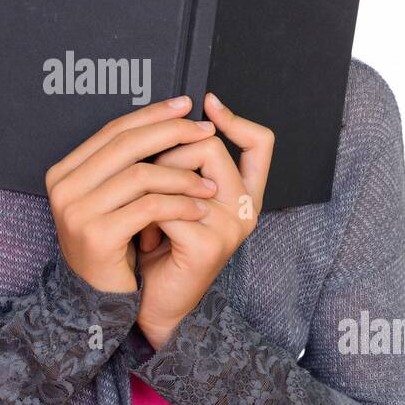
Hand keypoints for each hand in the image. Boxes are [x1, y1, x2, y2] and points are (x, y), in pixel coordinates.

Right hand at [45, 96, 218, 292]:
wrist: (97, 299)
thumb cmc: (112, 247)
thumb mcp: (111, 200)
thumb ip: (123, 165)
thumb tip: (164, 121)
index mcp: (64, 172)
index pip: (113, 130)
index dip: (152, 115)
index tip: (185, 105)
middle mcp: (63, 187)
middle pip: (126, 145)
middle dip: (172, 133)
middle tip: (206, 131)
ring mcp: (76, 211)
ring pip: (140, 175)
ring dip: (182, 176)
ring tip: (210, 184)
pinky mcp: (97, 235)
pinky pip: (149, 208)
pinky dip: (180, 205)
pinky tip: (199, 209)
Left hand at [134, 92, 274, 347]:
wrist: (149, 303)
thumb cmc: (157, 246)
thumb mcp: (173, 197)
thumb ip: (181, 164)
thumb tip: (170, 116)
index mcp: (242, 194)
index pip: (261, 143)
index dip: (237, 120)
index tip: (207, 102)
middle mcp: (246, 209)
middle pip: (208, 146)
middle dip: (166, 156)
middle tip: (146, 187)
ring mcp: (231, 228)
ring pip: (186, 173)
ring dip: (152, 188)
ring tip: (143, 216)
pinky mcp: (209, 246)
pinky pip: (168, 207)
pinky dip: (147, 217)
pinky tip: (145, 237)